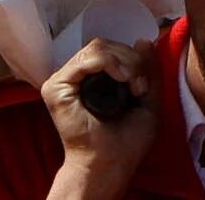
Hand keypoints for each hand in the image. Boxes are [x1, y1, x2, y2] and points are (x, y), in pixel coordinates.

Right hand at [45, 38, 158, 199]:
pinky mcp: (56, 87)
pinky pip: (86, 59)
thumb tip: (144, 40)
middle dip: (130, 59)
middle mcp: (77, 77)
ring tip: (132, 85)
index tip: (143, 85)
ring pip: (97, 47)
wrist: (110, 165)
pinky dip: (109, 63)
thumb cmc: (126, 142)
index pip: (110, 50)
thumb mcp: (147, 101)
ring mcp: (65, 80)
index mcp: (93, 79)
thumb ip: (148, 71)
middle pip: (104, 45)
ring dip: (123, 61)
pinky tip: (122, 78)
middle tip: (139, 85)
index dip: (132, 58)